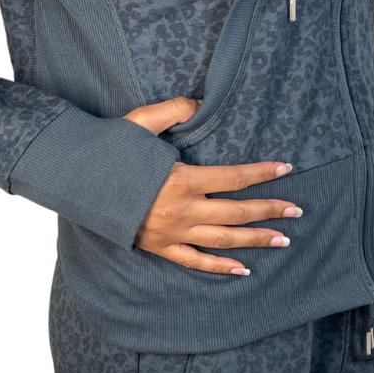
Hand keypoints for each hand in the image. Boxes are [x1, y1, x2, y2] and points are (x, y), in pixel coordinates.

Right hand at [124, 97, 301, 274]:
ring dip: (255, 240)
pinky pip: (195, 262)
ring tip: (282, 239)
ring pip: (223, 240)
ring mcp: (171, 233)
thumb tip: (200, 103)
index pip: (234, 178)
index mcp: (181, 180)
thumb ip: (173, 110)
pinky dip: (220, 267)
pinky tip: (242, 269)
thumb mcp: (139, 122)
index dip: (263, 173)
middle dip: (270, 210)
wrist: (77, 183)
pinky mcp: (160, 248)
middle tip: (296, 211)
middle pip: (236, 212)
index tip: (286, 169)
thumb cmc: (108, 151)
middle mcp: (181, 210)